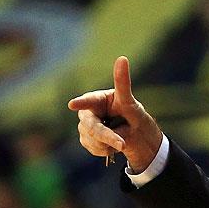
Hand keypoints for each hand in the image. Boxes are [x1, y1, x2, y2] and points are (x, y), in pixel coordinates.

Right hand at [68, 56, 162, 172]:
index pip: (89, 101)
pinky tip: (113, 145)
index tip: (72, 104)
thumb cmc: (133, 115)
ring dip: (109, 143)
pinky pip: (93, 148)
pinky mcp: (86, 139)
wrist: (136, 137)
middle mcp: (88, 112)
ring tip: (121, 138)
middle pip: (91, 125)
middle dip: (106, 136)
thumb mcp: (129, 101)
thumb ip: (123, 83)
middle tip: (122, 144)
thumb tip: (122, 58)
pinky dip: (106, 150)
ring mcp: (85, 126)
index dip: (81, 103)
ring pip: (91, 139)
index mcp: (98, 99)